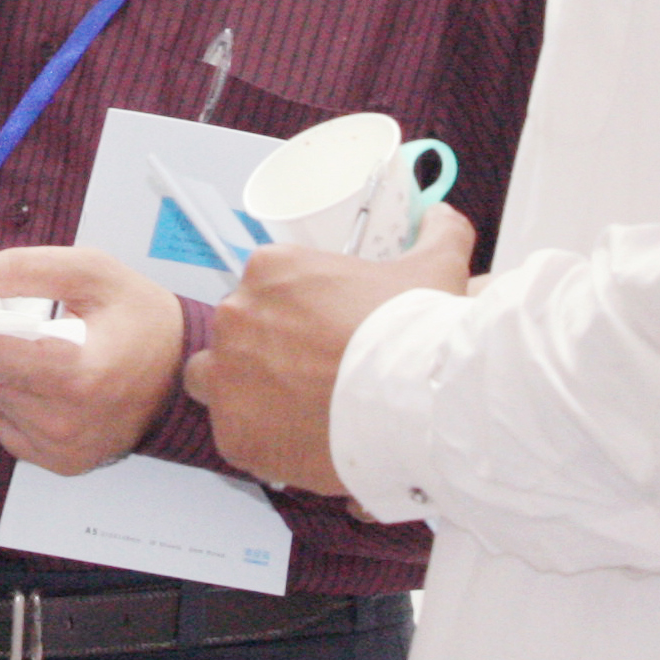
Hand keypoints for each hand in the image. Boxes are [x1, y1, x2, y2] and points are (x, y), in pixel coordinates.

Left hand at [0, 246, 186, 474]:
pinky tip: (43, 378)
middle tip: (4, 311)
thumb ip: (21, 268)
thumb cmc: (141, 317)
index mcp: (74, 372)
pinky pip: (6, 423)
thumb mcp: (90, 270)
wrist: (183, 369)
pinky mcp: (61, 463)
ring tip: (36, 345)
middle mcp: (64, 422)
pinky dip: (12, 396)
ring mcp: (62, 449)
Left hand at [186, 205, 479, 495]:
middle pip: (238, 334)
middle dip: (265, 353)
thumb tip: (443, 215)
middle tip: (311, 376)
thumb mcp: (435, 268)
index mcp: (270, 269)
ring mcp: (227, 374)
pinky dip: (260, 442)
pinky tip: (299, 445)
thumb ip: (436, 235)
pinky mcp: (233, 431)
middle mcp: (236, 314)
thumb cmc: (415, 332)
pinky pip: (235, 436)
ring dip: (244, 393)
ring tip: (294, 412)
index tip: (321, 340)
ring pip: (216, 382)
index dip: (291, 318)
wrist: (414, 402)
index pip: (263, 291)